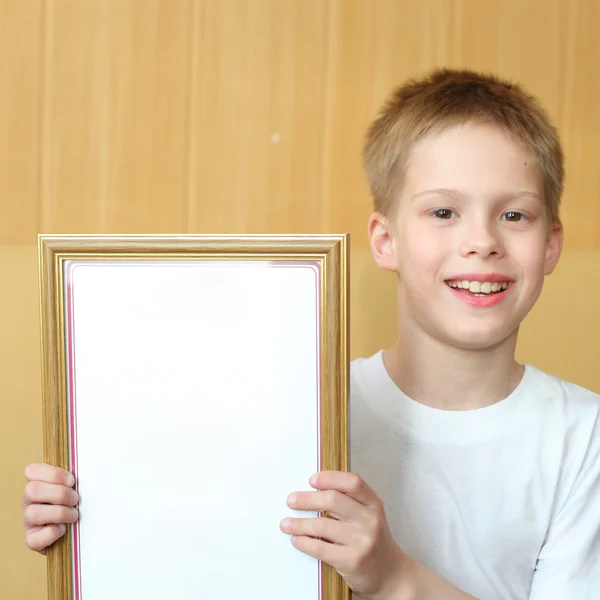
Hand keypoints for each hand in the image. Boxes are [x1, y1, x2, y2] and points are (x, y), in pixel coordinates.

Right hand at [22, 462, 79, 553]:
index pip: (31, 470)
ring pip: (32, 513)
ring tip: (73, 515)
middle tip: (75, 499)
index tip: (72, 481)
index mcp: (37, 483)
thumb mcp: (74, 487)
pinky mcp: (31, 540)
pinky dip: (53, 532)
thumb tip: (88, 469)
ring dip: (59, 513)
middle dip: (59, 494)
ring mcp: (27, 521)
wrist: (74, 533)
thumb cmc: (75, 503)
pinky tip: (64, 529)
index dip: (53, 474)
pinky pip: (34, 538)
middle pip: (31, 490)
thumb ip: (72, 479)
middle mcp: (28, 501)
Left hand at [280, 471, 408, 599]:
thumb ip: (349, 501)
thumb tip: (313, 490)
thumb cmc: (373, 540)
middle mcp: (370, 520)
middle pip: (333, 500)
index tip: (312, 479)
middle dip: (307, 499)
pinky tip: (297, 539)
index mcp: (373, 504)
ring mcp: (362, 541)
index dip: (330, 478)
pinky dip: (304, 542)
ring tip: (286, 523)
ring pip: (322, 525)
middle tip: (291, 500)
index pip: (352, 482)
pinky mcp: (352, 561)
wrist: (391, 574)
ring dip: (299, 523)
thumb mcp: (369, 515)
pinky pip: (320, 548)